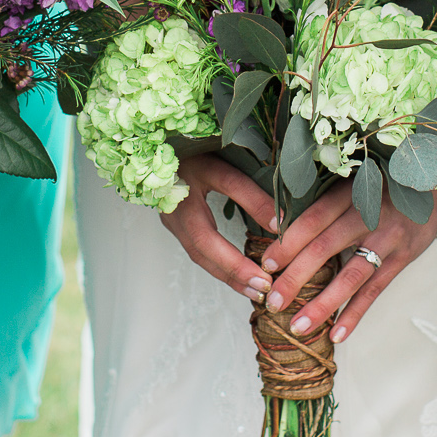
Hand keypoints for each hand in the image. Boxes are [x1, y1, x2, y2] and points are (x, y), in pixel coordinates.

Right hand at [159, 155, 280, 301]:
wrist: (156, 147)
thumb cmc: (192, 150)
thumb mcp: (221, 165)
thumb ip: (250, 193)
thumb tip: (280, 222)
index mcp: (185, 194)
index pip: (217, 223)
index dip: (242, 242)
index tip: (269, 263)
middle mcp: (175, 213)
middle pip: (204, 251)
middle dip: (234, 272)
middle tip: (264, 288)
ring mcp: (172, 222)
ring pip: (200, 256)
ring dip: (228, 274)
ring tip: (256, 289)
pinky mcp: (176, 225)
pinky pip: (199, 251)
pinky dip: (220, 265)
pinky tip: (239, 273)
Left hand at [265, 181, 436, 344]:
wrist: (431, 183)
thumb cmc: (379, 184)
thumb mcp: (353, 181)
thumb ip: (323, 201)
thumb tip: (278, 224)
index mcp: (349, 192)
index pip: (313, 219)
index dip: (289, 242)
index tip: (267, 264)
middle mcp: (368, 214)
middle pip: (325, 248)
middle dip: (296, 278)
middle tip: (272, 302)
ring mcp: (388, 238)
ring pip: (350, 276)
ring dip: (322, 304)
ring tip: (299, 327)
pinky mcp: (403, 257)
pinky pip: (375, 290)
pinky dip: (355, 314)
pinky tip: (337, 334)